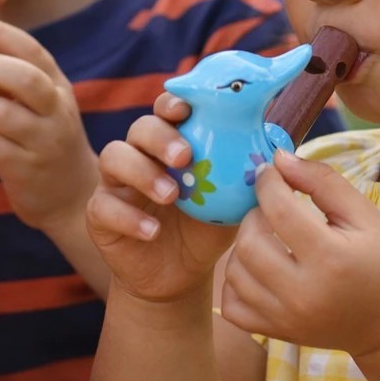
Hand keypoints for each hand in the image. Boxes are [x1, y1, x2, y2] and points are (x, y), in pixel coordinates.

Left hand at [0, 17, 98, 232]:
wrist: (71, 195)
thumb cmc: (42, 134)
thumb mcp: (38, 97)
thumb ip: (9, 62)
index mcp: (57, 83)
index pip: (33, 50)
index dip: (1, 33)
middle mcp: (56, 109)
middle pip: (26, 79)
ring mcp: (43, 141)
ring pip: (3, 115)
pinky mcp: (26, 169)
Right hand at [86, 92, 235, 303]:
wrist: (178, 276)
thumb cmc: (206, 229)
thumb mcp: (233, 202)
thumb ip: (248, 177)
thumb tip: (280, 153)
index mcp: (170, 143)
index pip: (165, 110)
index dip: (172, 103)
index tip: (187, 109)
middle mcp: (139, 155)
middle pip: (138, 128)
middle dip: (160, 137)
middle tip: (185, 157)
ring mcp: (116, 183)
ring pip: (112, 157)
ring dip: (142, 171)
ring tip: (171, 195)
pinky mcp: (99, 214)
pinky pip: (103, 205)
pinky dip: (128, 217)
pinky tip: (152, 232)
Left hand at [220, 150, 379, 356]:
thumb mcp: (365, 215)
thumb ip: (321, 181)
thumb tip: (278, 158)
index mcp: (331, 260)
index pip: (279, 210)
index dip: (268, 183)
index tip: (270, 173)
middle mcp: (304, 295)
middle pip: (249, 243)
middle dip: (253, 215)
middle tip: (271, 209)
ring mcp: (286, 319)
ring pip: (235, 271)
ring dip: (244, 245)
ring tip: (268, 236)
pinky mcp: (276, 333)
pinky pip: (231, 304)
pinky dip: (237, 281)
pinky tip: (258, 268)